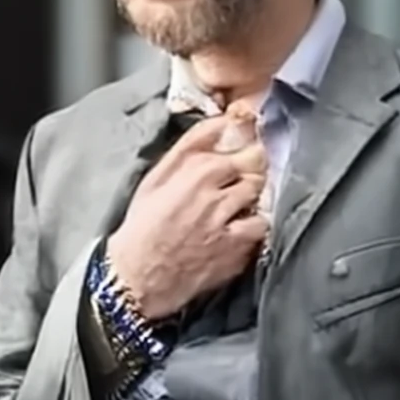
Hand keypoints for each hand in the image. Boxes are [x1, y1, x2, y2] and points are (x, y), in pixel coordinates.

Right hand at [106, 112, 268, 320]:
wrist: (137, 277)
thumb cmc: (142, 226)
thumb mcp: (155, 179)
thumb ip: (188, 148)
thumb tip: (220, 122)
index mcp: (195, 172)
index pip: (238, 145)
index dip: (242, 145)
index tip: (240, 149)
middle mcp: (216, 195)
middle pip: (254, 167)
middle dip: (251, 167)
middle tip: (239, 176)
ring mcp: (229, 224)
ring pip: (260, 195)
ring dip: (253, 194)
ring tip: (238, 202)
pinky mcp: (237, 250)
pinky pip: (261, 227)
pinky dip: (255, 223)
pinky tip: (240, 226)